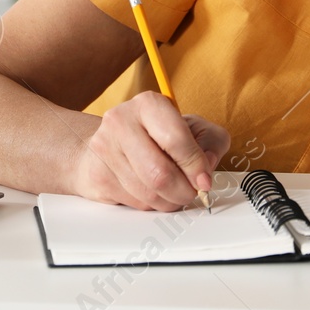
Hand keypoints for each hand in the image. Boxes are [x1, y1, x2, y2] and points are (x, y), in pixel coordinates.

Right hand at [70, 92, 230, 210]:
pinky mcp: (97, 174)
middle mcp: (121, 121)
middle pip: (159, 173)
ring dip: (169, 201)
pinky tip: (152, 191)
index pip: (175, 140)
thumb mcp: (194, 128)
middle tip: (192, 192)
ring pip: (147, 194)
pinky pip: (134, 203)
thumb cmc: (157, 135)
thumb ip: (212, 142)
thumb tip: (207, 166)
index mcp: (148, 104)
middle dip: (183, 191)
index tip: (204, 180)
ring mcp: (105, 148)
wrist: (112, 142)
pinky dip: (151, 204)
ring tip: (173, 192)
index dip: (195, 166)